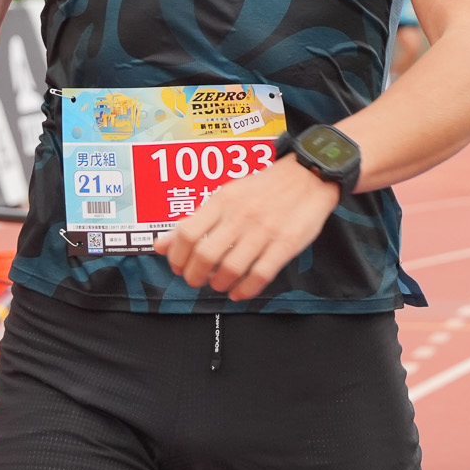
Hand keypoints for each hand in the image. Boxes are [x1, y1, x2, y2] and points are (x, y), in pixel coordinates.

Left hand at [161, 153, 341, 299]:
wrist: (308, 177)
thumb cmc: (263, 188)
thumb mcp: (226, 196)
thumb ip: (194, 221)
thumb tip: (160, 246)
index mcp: (223, 201)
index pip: (186, 233)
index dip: (177, 257)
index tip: (178, 266)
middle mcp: (240, 216)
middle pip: (205, 256)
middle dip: (195, 276)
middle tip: (196, 281)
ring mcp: (264, 231)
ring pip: (230, 269)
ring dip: (218, 284)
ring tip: (218, 285)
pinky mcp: (285, 244)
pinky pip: (260, 274)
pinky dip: (245, 289)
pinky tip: (239, 292)